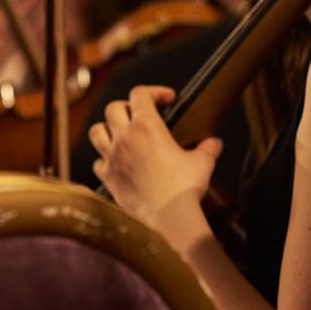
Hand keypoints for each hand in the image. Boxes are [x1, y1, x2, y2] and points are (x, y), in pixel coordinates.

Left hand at [88, 85, 221, 245]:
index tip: (167, 99)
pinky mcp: (108, 177)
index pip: (140, 94)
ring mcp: (112, 157)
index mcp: (147, 126)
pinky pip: (97, 162)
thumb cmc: (184, 188)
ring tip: (120, 134)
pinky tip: (117, 163)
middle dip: (127, 107)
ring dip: (107, 129)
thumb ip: (207, 148)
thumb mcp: (202, 163)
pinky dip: (104, 159)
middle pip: (113, 108)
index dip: (154, 91)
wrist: (167, 218)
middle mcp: (124, 138)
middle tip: (141, 115)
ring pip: (96, 131)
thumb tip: (214, 143)